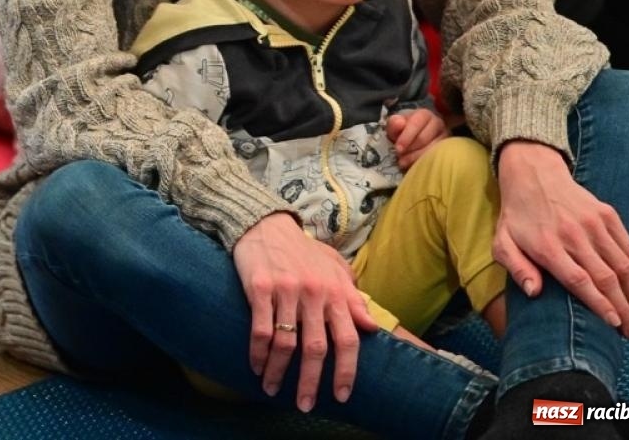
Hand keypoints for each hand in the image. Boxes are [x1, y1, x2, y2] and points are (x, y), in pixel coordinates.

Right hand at [231, 213, 377, 411]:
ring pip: (286, 343)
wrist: (266, 224)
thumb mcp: (336, 268)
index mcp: (336, 292)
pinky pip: (260, 329)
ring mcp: (286, 291)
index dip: (346, 371)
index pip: (348, 339)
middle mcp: (314, 293)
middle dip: (310, 382)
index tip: (341, 395)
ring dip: (278, 372)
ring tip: (271, 389)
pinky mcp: (260, 288)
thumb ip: (353, 297)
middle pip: (317, 348)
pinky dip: (258, 353)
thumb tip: (372, 327)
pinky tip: (256, 366)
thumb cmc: (303, 250)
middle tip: (304, 404)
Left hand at [385, 108, 447, 170]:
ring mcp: (445, 137)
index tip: (398, 149)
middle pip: (423, 138)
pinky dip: (424, 163)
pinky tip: (415, 166)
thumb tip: (400, 124)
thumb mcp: (396, 125)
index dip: (406, 137)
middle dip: (410, 149)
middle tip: (399, 157)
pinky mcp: (448, 150)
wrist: (413, 136)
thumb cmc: (404, 129)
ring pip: (431, 150)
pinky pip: (437, 158)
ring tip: (404, 162)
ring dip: (416, 158)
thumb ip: (394, 123)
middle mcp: (438, 123)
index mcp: (424, 114)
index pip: (416, 123)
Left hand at [493, 140, 628, 337]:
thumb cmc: (517, 215)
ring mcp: (594, 223)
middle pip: (607, 278)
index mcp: (547, 245)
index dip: (599, 304)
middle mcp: (574, 234)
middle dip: (624, 309)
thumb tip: (534, 293)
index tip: (613, 324)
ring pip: (624, 265)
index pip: (580, 280)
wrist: (533, 173)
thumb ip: (517, 267)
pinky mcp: (608, 215)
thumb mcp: (502, 242)